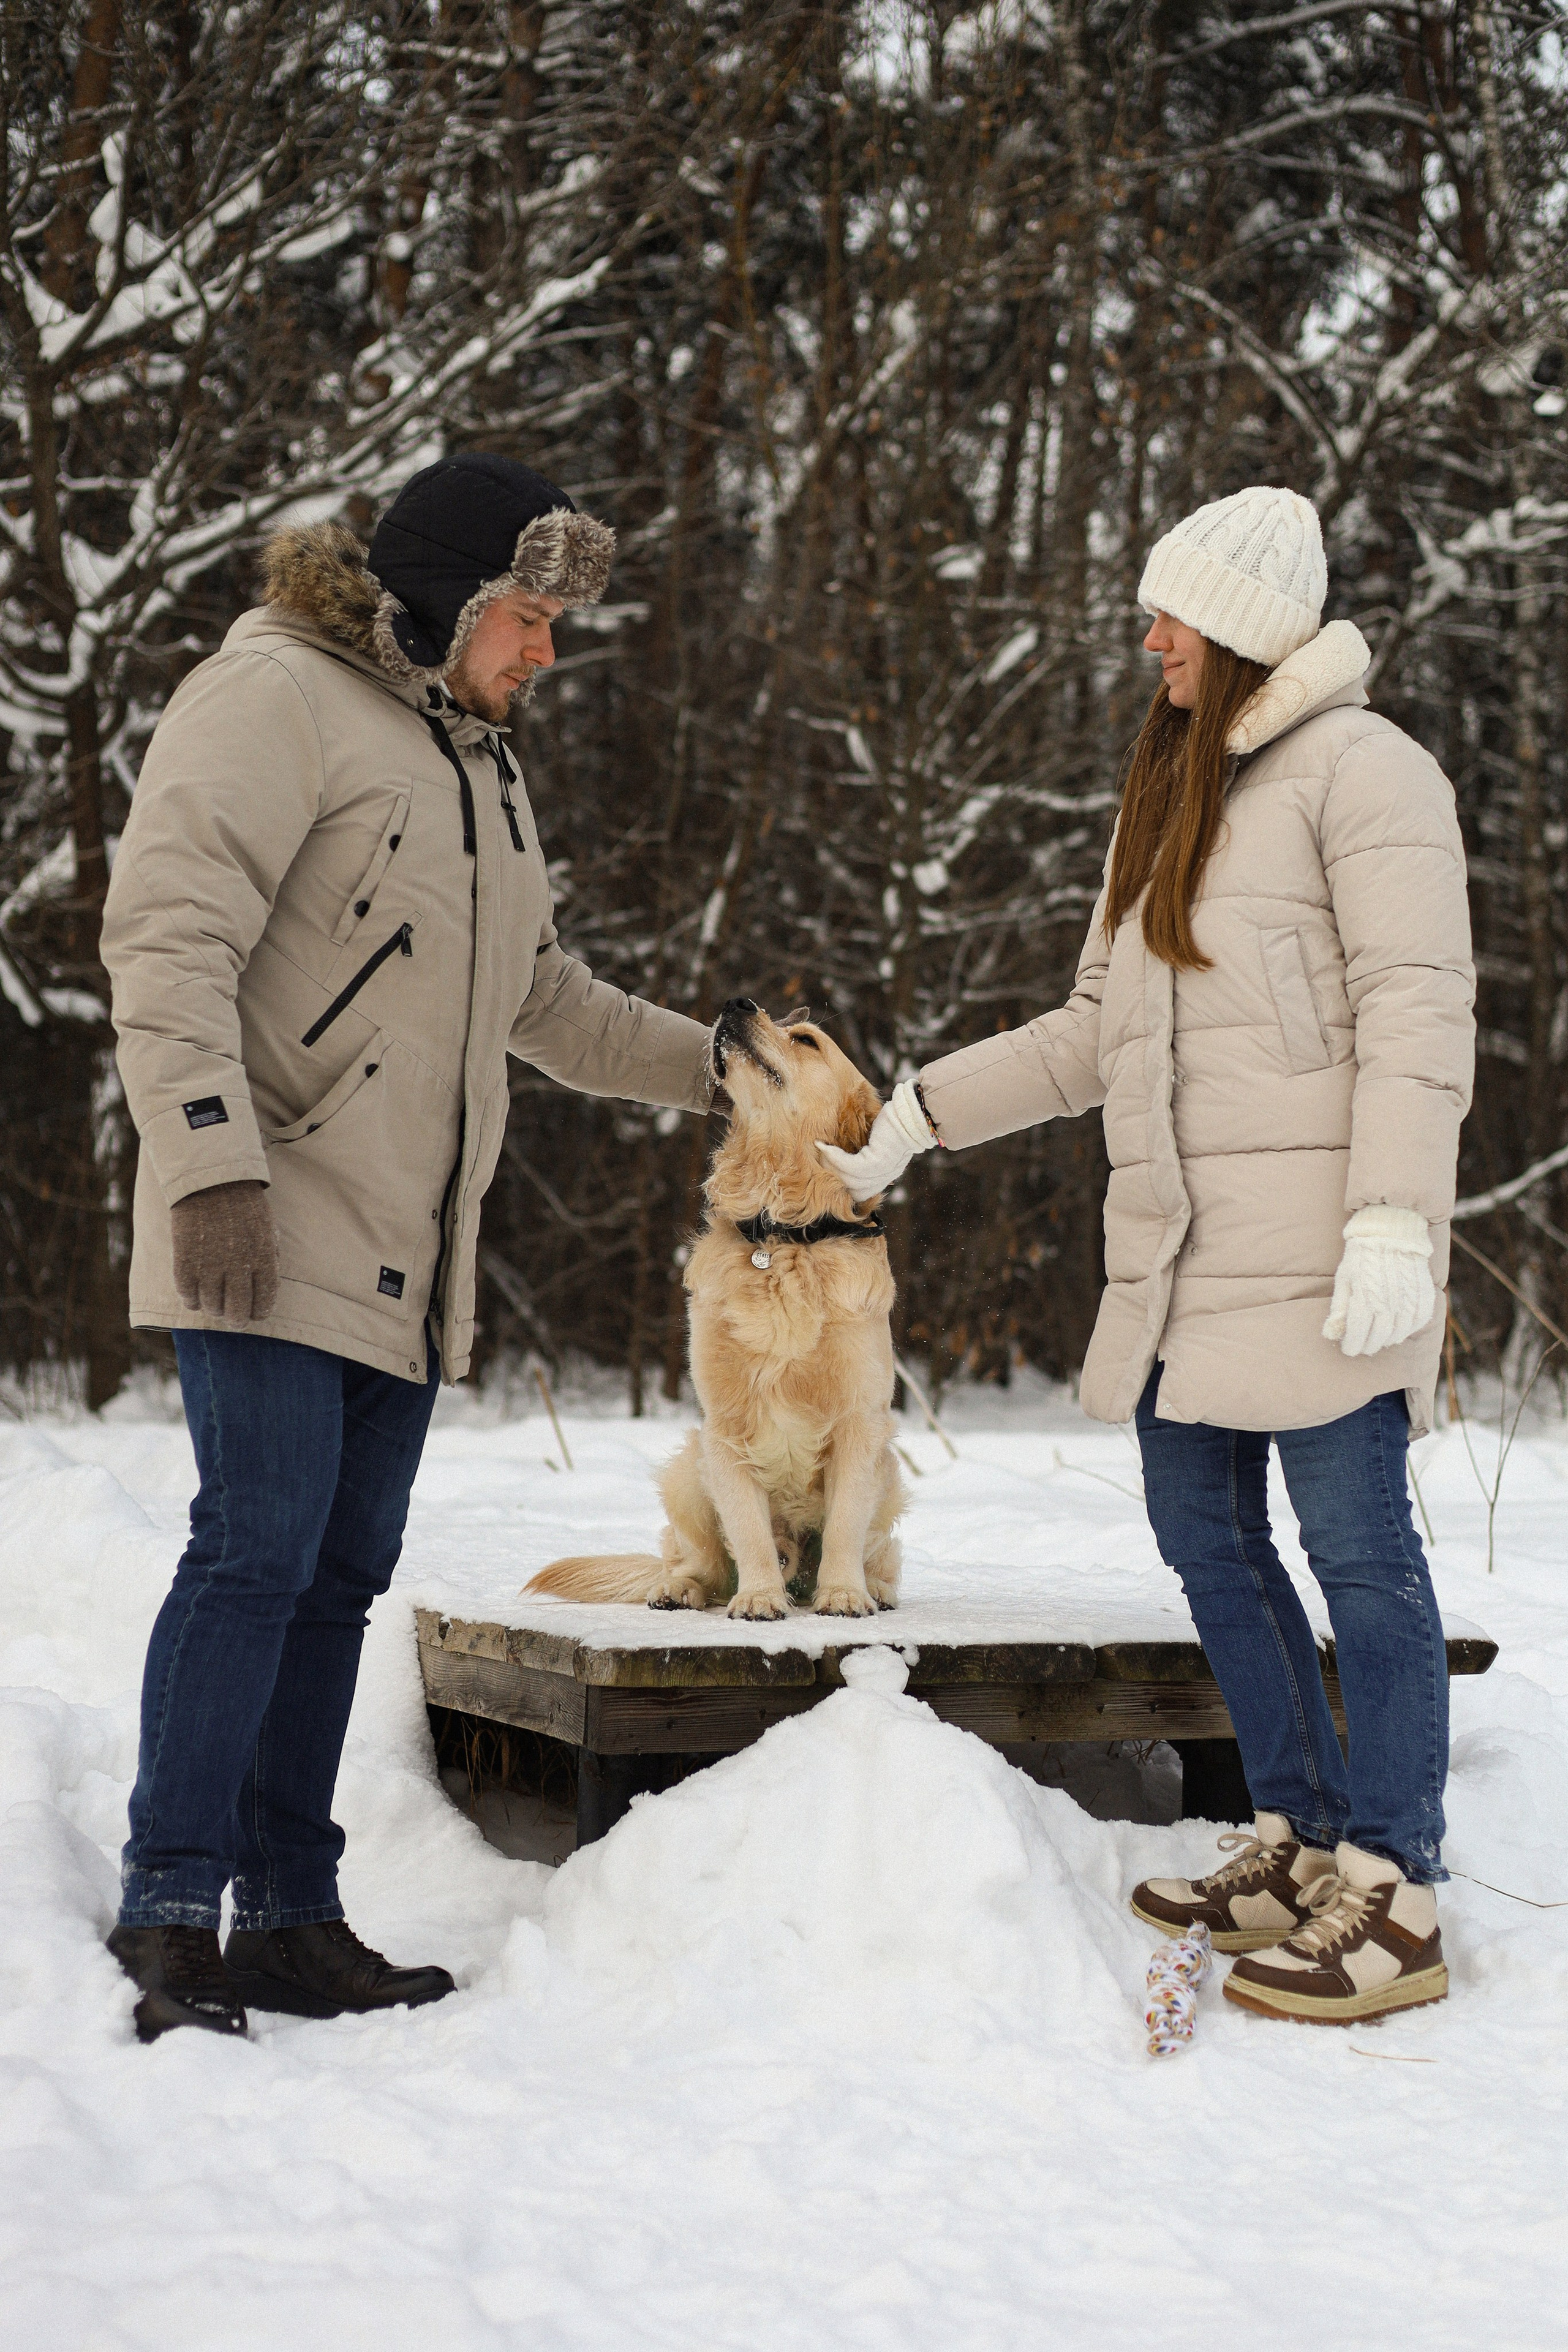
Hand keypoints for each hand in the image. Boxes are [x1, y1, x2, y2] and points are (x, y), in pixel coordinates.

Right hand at [170, 1180, 279, 1319]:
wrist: (210, 1182)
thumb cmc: (244, 1206)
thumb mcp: (268, 1230)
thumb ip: (269, 1260)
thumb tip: (265, 1292)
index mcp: (263, 1258)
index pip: (264, 1301)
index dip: (259, 1313)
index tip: (255, 1314)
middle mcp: (237, 1267)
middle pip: (237, 1313)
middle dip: (237, 1321)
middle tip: (234, 1320)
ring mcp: (209, 1266)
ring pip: (211, 1308)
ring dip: (213, 1309)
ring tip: (214, 1302)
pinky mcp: (184, 1263)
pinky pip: (187, 1296)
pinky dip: (191, 1300)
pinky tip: (194, 1294)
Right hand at [816, 1079, 936, 1200]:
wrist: (913, 1112)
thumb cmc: (894, 1121)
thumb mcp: (876, 1142)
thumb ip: (863, 1153)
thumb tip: (838, 1153)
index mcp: (886, 1175)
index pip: (860, 1192)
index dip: (841, 1185)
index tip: (826, 1170)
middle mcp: (886, 1177)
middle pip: (852, 1190)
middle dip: (832, 1177)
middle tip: (817, 1160)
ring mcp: (883, 1171)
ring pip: (849, 1180)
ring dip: (830, 1166)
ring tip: (820, 1150)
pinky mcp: (878, 1161)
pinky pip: (850, 1166)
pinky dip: (834, 1157)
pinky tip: (824, 1146)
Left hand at [1322, 1205, 1433, 1356]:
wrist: (1392, 1233)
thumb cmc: (1362, 1257)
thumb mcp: (1345, 1279)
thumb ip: (1339, 1308)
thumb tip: (1330, 1334)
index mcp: (1364, 1299)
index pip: (1357, 1334)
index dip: (1352, 1345)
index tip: (1348, 1349)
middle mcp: (1388, 1304)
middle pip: (1377, 1337)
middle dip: (1367, 1345)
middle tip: (1362, 1346)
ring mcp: (1408, 1301)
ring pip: (1397, 1333)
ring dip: (1386, 1340)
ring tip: (1378, 1339)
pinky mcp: (1424, 1297)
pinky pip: (1416, 1322)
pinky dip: (1406, 1330)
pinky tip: (1397, 1329)